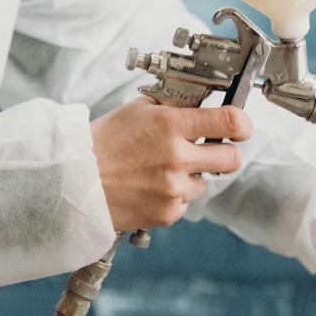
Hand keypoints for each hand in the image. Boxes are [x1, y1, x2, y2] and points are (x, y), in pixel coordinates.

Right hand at [90, 99, 250, 232]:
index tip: (242, 126)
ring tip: (160, 170)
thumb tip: (197, 103)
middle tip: (213, 150)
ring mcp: (173, 188)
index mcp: (171, 125)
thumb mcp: (135, 110)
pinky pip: (185, 203)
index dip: (243, 123)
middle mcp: (177, 158)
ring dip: (192, 176)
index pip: (229, 120)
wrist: (73, 182)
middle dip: (227, 152)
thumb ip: (170, 106)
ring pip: (205, 182)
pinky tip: (150, 187)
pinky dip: (174, 196)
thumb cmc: (101, 143)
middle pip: (232, 158)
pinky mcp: (167, 213)